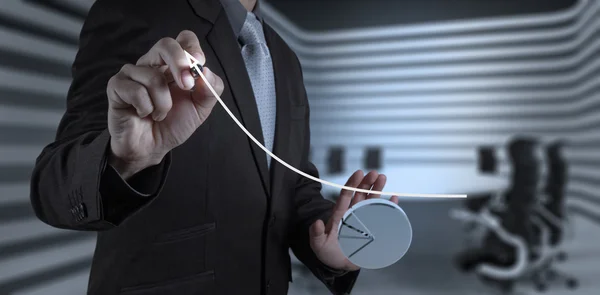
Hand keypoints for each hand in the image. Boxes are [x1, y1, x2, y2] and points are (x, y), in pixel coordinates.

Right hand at [106, 30, 223, 178]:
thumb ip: (209, 90)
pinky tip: (144, 114)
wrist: (151, 148)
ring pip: (153, 76)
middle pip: (165, 44)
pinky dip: (146, 108)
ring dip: (163, 103)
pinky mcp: (117, 86)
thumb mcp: (200, 109)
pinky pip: (136, 90)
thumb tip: (206, 72)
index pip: (184, 40)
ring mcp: (133, 73)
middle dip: (180, 64)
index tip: (199, 65)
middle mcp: (153, 64)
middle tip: (187, 87)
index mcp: (174, 65)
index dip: (192, 48)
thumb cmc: (173, 124)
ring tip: (160, 114)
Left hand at [309, 170, 399, 270]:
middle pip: (360, 194)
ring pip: (370, 200)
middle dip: (367, 182)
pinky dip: (388, 206)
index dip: (352, 184)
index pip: (346, 195)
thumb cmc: (327, 252)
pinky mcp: (372, 228)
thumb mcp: (318, 244)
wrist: (338, 264)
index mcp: (339, 214)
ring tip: (383, 178)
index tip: (359, 173)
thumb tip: (317, 222)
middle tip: (374, 173)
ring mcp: (363, 219)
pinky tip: (394, 198)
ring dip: (377, 189)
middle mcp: (352, 213)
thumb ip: (316, 234)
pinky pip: (382, 214)